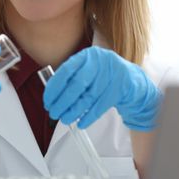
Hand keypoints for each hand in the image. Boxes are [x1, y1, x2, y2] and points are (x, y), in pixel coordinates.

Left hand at [43, 46, 161, 130]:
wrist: (131, 80)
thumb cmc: (103, 76)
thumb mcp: (88, 69)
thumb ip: (72, 78)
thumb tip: (52, 96)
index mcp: (87, 55)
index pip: (66, 71)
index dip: (54, 88)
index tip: (47, 101)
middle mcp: (100, 62)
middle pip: (77, 85)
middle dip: (62, 102)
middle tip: (54, 113)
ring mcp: (111, 74)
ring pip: (88, 97)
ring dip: (74, 111)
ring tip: (64, 119)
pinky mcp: (120, 88)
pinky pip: (101, 106)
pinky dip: (88, 117)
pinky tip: (80, 123)